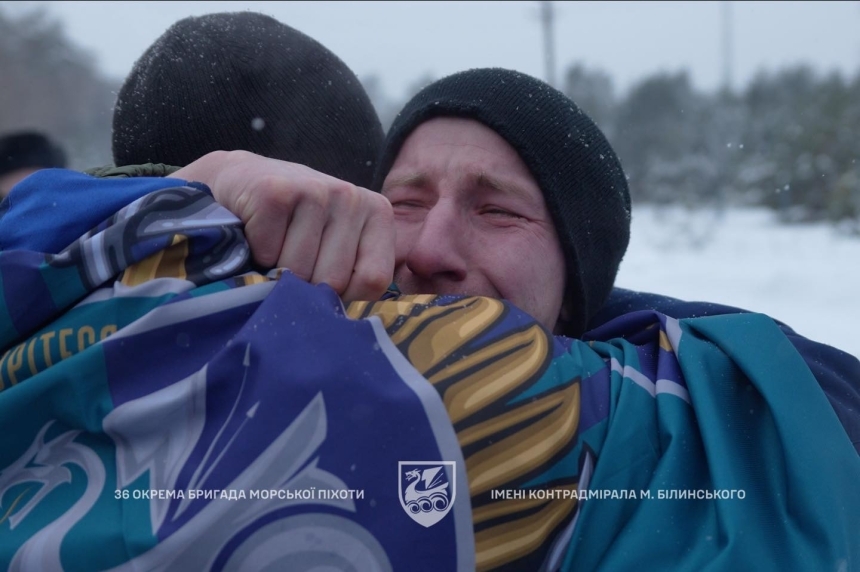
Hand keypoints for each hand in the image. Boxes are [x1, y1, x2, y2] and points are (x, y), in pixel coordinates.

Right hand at [173, 150, 394, 301]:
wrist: (239, 182)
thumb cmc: (293, 226)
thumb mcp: (335, 246)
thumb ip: (354, 276)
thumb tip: (349, 326)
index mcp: (377, 213)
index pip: (373, 280)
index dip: (344, 294)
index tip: (325, 280)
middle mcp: (351, 196)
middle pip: (334, 279)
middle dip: (306, 285)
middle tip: (292, 261)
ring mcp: (314, 189)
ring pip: (298, 270)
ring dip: (278, 271)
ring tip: (274, 246)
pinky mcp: (274, 192)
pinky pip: (268, 254)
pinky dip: (255, 254)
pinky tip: (256, 232)